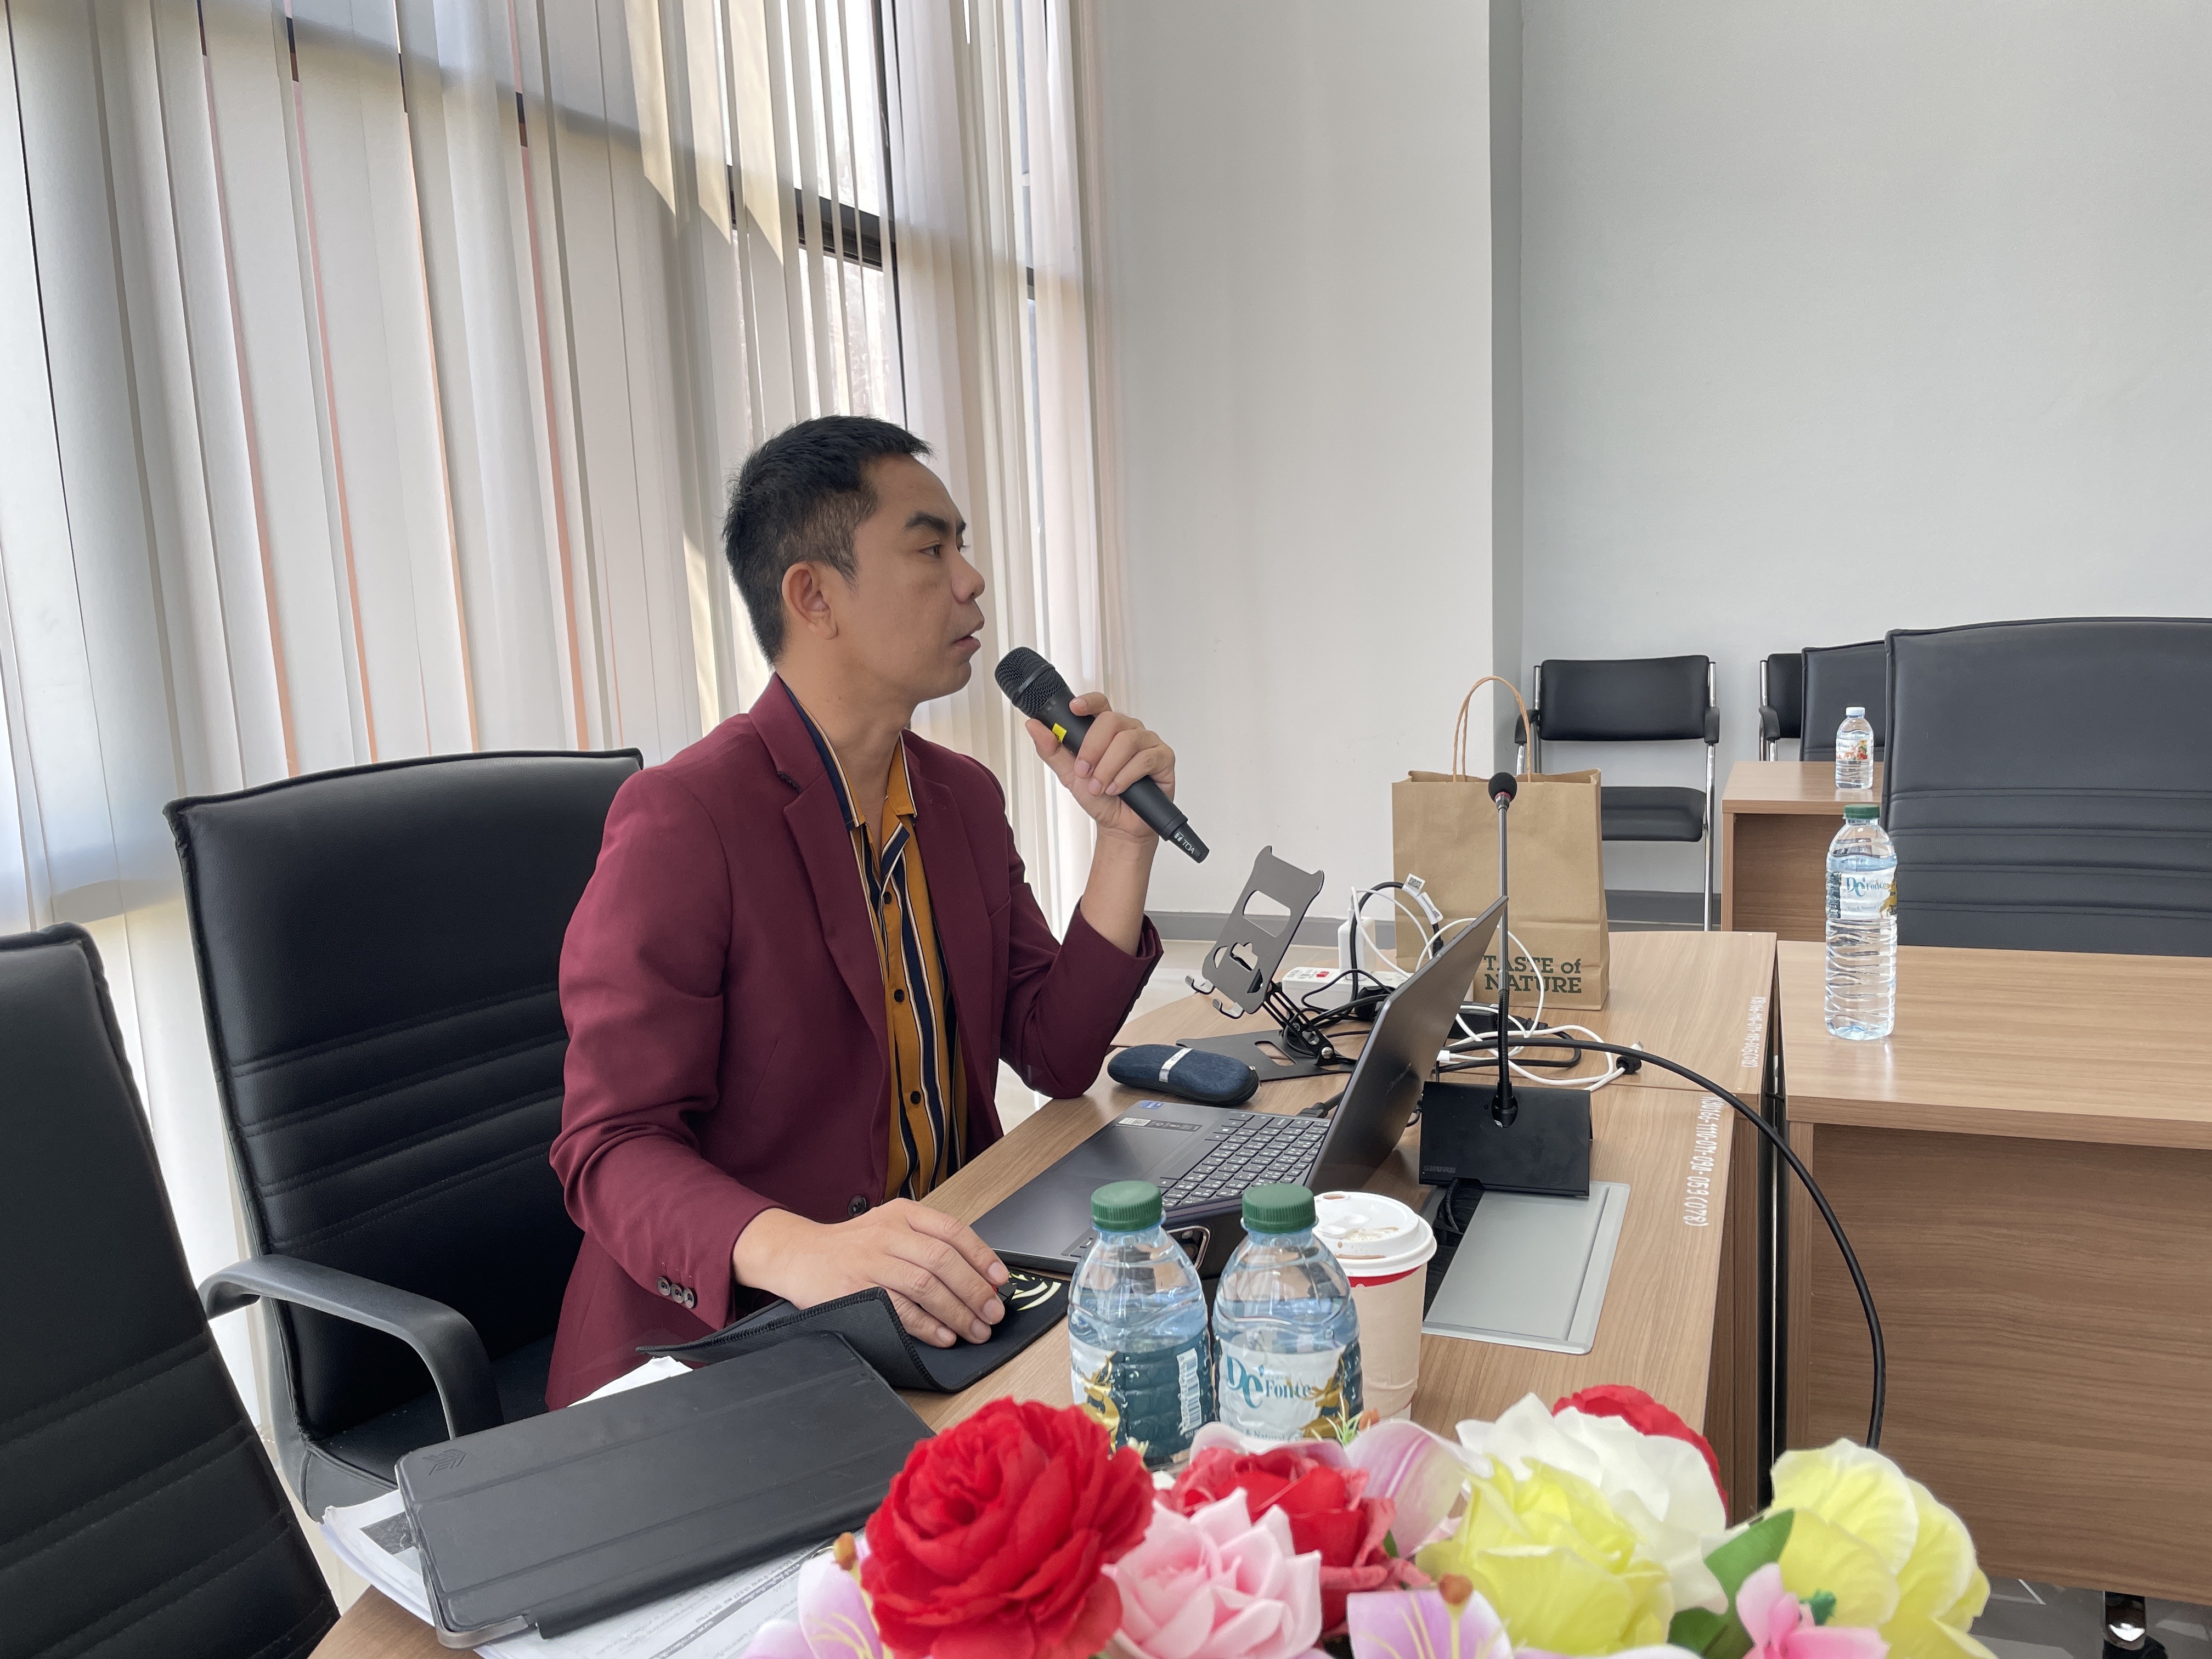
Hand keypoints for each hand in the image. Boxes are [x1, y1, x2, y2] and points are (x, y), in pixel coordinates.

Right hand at [731, 1201, 1009, 1346]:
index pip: (952, 1231)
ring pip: (925, 1285)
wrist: (799, 1254)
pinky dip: (926, 1326)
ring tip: (976, 1330)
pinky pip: (899, 1310)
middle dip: (974, 1291)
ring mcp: (870, 1261)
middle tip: (993, 1313)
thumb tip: (979, 1276)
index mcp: (902, 1214)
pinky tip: (944, 1335)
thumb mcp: (890, 1227)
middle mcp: (888, 1233)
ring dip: (957, 1312)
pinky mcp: (855, 1290)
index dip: (982, 1257)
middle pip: (943, 1260)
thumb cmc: (853, 1246)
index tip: (1000, 1281)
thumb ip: (928, 1243)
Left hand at [1025, 693, 1174, 847]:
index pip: (1100, 704)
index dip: (1088, 702)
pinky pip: (1145, 759)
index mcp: (1107, 729)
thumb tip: (1034, 726)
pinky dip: (1126, 776)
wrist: (1119, 825)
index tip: (1074, 708)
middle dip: (1093, 748)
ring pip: (1127, 741)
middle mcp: (1129, 731)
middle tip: (1084, 771)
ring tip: (1100, 787)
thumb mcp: (1069, 774)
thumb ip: (1052, 749)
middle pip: (1112, 721)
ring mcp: (1148, 742)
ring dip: (1108, 767)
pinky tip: (1118, 788)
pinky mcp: (1163, 758)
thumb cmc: (1099, 797)